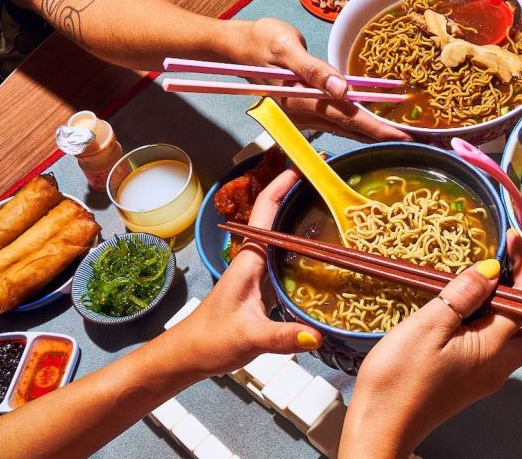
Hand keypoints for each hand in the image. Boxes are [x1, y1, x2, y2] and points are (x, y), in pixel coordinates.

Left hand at [166, 169, 321, 376]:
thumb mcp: (249, 338)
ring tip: (335, 209)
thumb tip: (317, 335)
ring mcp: (259, 272)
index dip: (284, 184)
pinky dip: (306, 249)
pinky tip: (325, 254)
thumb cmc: (209, 341)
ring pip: (284, 237)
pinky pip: (288, 259)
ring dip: (304, 219)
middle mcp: (254, 259)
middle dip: (301, 194)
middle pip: (278, 215)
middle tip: (332, 183)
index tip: (307, 166)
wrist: (186, 355)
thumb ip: (282, 337)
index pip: (266, 210)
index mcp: (249, 260)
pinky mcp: (264, 288)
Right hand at [246, 17, 408, 141]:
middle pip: (353, 130)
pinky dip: (359, 127)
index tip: (406, 138)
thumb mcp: (286, 46)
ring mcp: (304, 116)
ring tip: (405, 139)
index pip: (350, 118)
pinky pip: (337, 124)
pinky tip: (376, 128)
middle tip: (419, 144)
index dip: (379, 129)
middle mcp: (305, 115)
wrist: (235, 47)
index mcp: (303, 100)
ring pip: (346, 130)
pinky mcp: (305, 112)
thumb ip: (313, 69)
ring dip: (374, 135)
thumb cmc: (261, 41)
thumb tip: (341, 88)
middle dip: (385, 138)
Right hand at [341, 232, 521, 457]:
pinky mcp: (469, 381)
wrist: (380, 428)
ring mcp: (484, 376)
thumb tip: (491, 269)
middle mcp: (498, 366)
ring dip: (510, 306)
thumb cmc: (398, 380)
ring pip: (514, 336)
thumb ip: (463, 295)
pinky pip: (495, 345)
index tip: (515, 240)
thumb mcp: (428, 327)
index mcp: (494, 351)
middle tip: (511, 261)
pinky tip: (468, 307)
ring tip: (488, 278)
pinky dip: (492, 321)